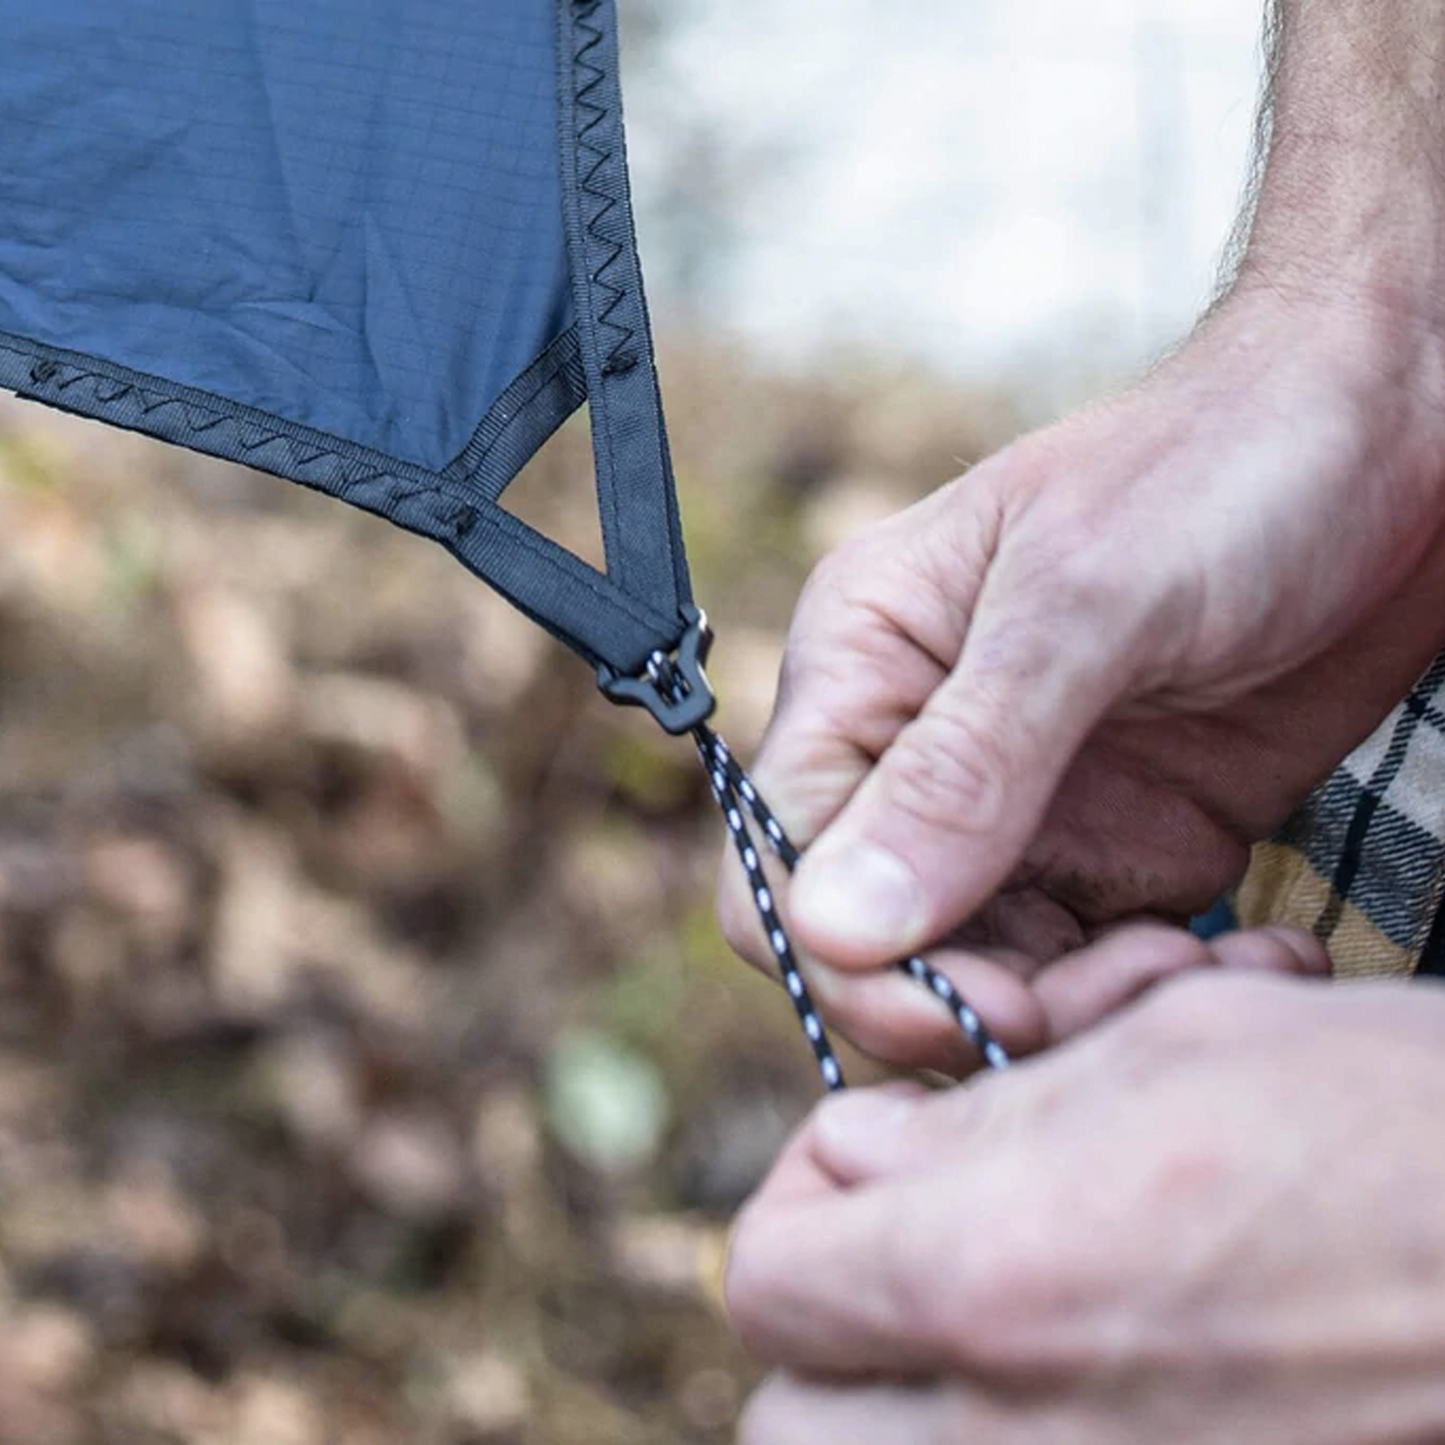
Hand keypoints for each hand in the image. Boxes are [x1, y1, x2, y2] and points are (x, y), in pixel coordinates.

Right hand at [719, 285, 1444, 1072]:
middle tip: (1124, 985)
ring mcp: (1020, 806)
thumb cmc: (1226, 464)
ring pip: (988, 979)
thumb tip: (836, 922)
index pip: (780, 867)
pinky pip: (1095, 971)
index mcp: (862, 671)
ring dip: (1087, 1011)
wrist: (1394, 435)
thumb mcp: (1085, 604)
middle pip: (880, 950)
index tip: (986, 1000)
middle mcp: (918, 751)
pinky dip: (1159, 995)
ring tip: (1201, 965)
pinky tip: (1247, 957)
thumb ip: (961, 769)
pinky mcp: (1120, 843)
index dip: (857, 964)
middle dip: (986, 1002)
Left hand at [727, 959, 1444, 1444]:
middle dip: (829, 1332)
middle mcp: (1017, 1434)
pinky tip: (1085, 1365)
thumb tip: (861, 1152)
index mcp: (989, 1278)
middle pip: (792, 1422)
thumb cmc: (1373, 1113)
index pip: (765, 1278)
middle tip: (911, 1251)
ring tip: (988, 1314)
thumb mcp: (1152, 1053)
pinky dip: (1001, 1429)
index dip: (805, 1196)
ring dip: (896, 1400)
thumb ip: (970, 1118)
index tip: (878, 1152)